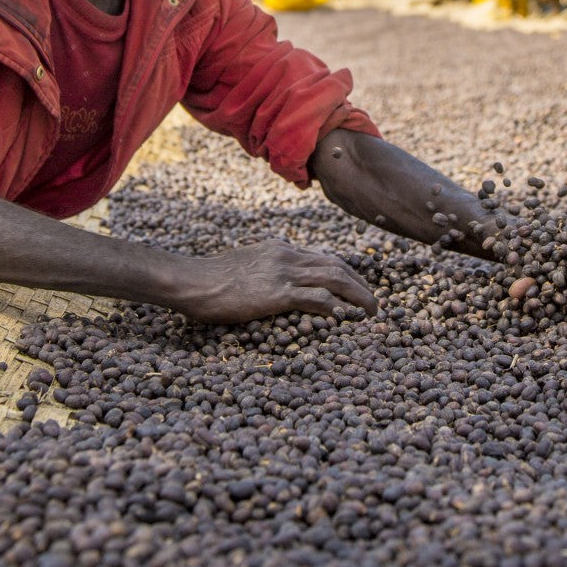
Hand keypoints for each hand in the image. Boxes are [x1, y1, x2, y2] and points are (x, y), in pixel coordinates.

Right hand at [173, 240, 377, 324]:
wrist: (193, 280)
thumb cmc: (211, 278)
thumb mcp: (243, 263)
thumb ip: (264, 266)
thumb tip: (272, 279)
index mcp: (279, 249)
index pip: (322, 256)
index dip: (345, 270)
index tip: (357, 284)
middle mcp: (286, 256)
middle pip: (336, 265)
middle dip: (359, 283)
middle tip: (373, 301)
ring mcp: (283, 274)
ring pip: (334, 279)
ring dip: (357, 295)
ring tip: (371, 311)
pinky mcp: (276, 294)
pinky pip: (315, 299)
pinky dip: (335, 306)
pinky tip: (345, 318)